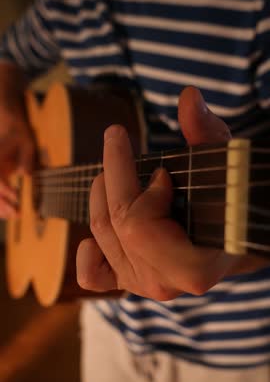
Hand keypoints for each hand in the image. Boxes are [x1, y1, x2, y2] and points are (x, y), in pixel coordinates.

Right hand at [0, 97, 34, 218]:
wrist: (10, 128)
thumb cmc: (20, 136)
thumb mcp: (27, 144)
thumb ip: (27, 160)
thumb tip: (28, 174)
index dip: (5, 189)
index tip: (17, 196)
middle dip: (1, 204)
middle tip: (17, 214)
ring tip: (14, 216)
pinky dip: (0, 205)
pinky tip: (7, 213)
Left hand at [76, 87, 262, 299]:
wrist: (236, 237)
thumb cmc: (234, 202)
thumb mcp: (226, 166)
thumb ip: (208, 134)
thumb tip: (188, 95)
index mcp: (193, 267)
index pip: (136, 225)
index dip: (142, 189)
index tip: (162, 170)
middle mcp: (165, 284)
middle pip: (115, 223)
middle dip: (115, 176)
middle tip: (118, 143)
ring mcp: (145, 286)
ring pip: (101, 234)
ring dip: (101, 195)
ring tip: (110, 173)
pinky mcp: (131, 282)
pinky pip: (93, 275)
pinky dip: (88, 254)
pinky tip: (93, 235)